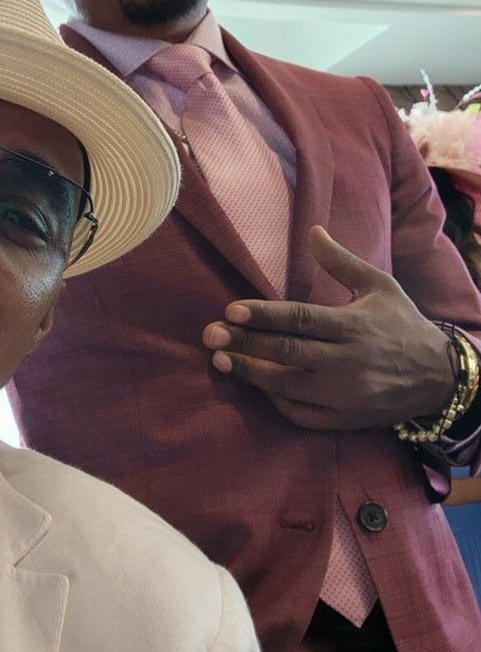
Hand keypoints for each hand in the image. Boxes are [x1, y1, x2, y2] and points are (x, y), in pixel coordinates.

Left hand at [201, 226, 454, 430]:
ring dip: (251, 374)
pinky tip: (255, 387)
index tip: (231, 310)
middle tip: (211, 336)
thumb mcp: (379, 286)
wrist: (440, 377)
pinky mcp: (345, 421)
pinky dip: (276, 402)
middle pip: (287, 353)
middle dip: (245, 344)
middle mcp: (348, 363)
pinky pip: (302, 416)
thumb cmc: (401, 324)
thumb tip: (312, 230)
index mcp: (353, 326)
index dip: (264, 315)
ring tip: (219, 361)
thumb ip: (341, 262)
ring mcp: (346, 396)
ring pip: (288, 387)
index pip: (301, 319)